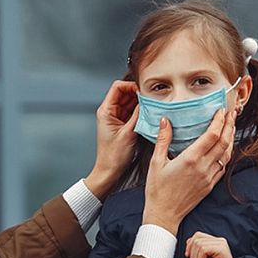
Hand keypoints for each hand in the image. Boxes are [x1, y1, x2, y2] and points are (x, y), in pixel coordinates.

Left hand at [85, 81, 140, 198]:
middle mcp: (110, 112)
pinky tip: (148, 116)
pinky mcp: (123, 124)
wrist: (109, 171)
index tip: (143, 92)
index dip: (131, 86)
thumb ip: (138, 115)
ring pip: (130, 102)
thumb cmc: (114, 156)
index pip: (118, 87)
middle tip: (151, 100)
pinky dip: (141, 112)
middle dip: (138, 95)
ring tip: (151, 109)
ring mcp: (116, 117)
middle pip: (125, 93)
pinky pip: (133, 112)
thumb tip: (147, 101)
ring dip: (141, 104)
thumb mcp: (129, 133)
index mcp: (106, 111)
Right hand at [142, 109, 235, 232]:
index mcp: (190, 159)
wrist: (164, 215)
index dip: (219, 121)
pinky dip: (227, 154)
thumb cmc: (157, 190)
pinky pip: (223, 166)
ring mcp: (209, 177)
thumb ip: (163, 140)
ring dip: (231, 139)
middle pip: (224, 142)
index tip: (221, 110)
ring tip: (231, 127)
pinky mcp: (210, 185)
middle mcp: (203, 167)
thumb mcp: (156, 162)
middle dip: (229, 125)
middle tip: (232, 113)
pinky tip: (225, 147)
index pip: (212, 135)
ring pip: (227, 154)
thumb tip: (164, 121)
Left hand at [186, 230, 244, 257]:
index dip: (190, 246)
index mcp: (215, 242)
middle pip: (196, 239)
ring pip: (199, 244)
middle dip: (192, 254)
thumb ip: (197, 249)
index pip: (197, 236)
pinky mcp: (222, 250)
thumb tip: (188, 241)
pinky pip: (203, 249)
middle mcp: (219, 241)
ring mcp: (221, 244)